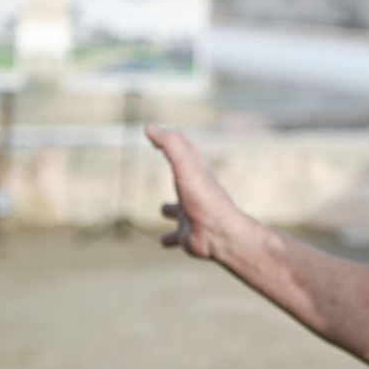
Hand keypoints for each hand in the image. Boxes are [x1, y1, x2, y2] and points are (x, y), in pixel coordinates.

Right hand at [147, 124, 242, 261]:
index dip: (172, 139)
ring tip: (164, 210)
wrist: (219, 234)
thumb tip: (149, 127)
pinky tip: (163, 241)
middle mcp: (194, 193)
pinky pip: (175, 237)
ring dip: (171, 210)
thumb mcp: (185, 165)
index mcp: (195, 174)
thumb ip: (170, 145)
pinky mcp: (187, 236)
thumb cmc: (204, 198)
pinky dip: (169, 238)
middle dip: (178, 172)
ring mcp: (191, 214)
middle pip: (185, 180)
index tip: (157, 133)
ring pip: (179, 211)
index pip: (186, 150)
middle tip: (173, 168)